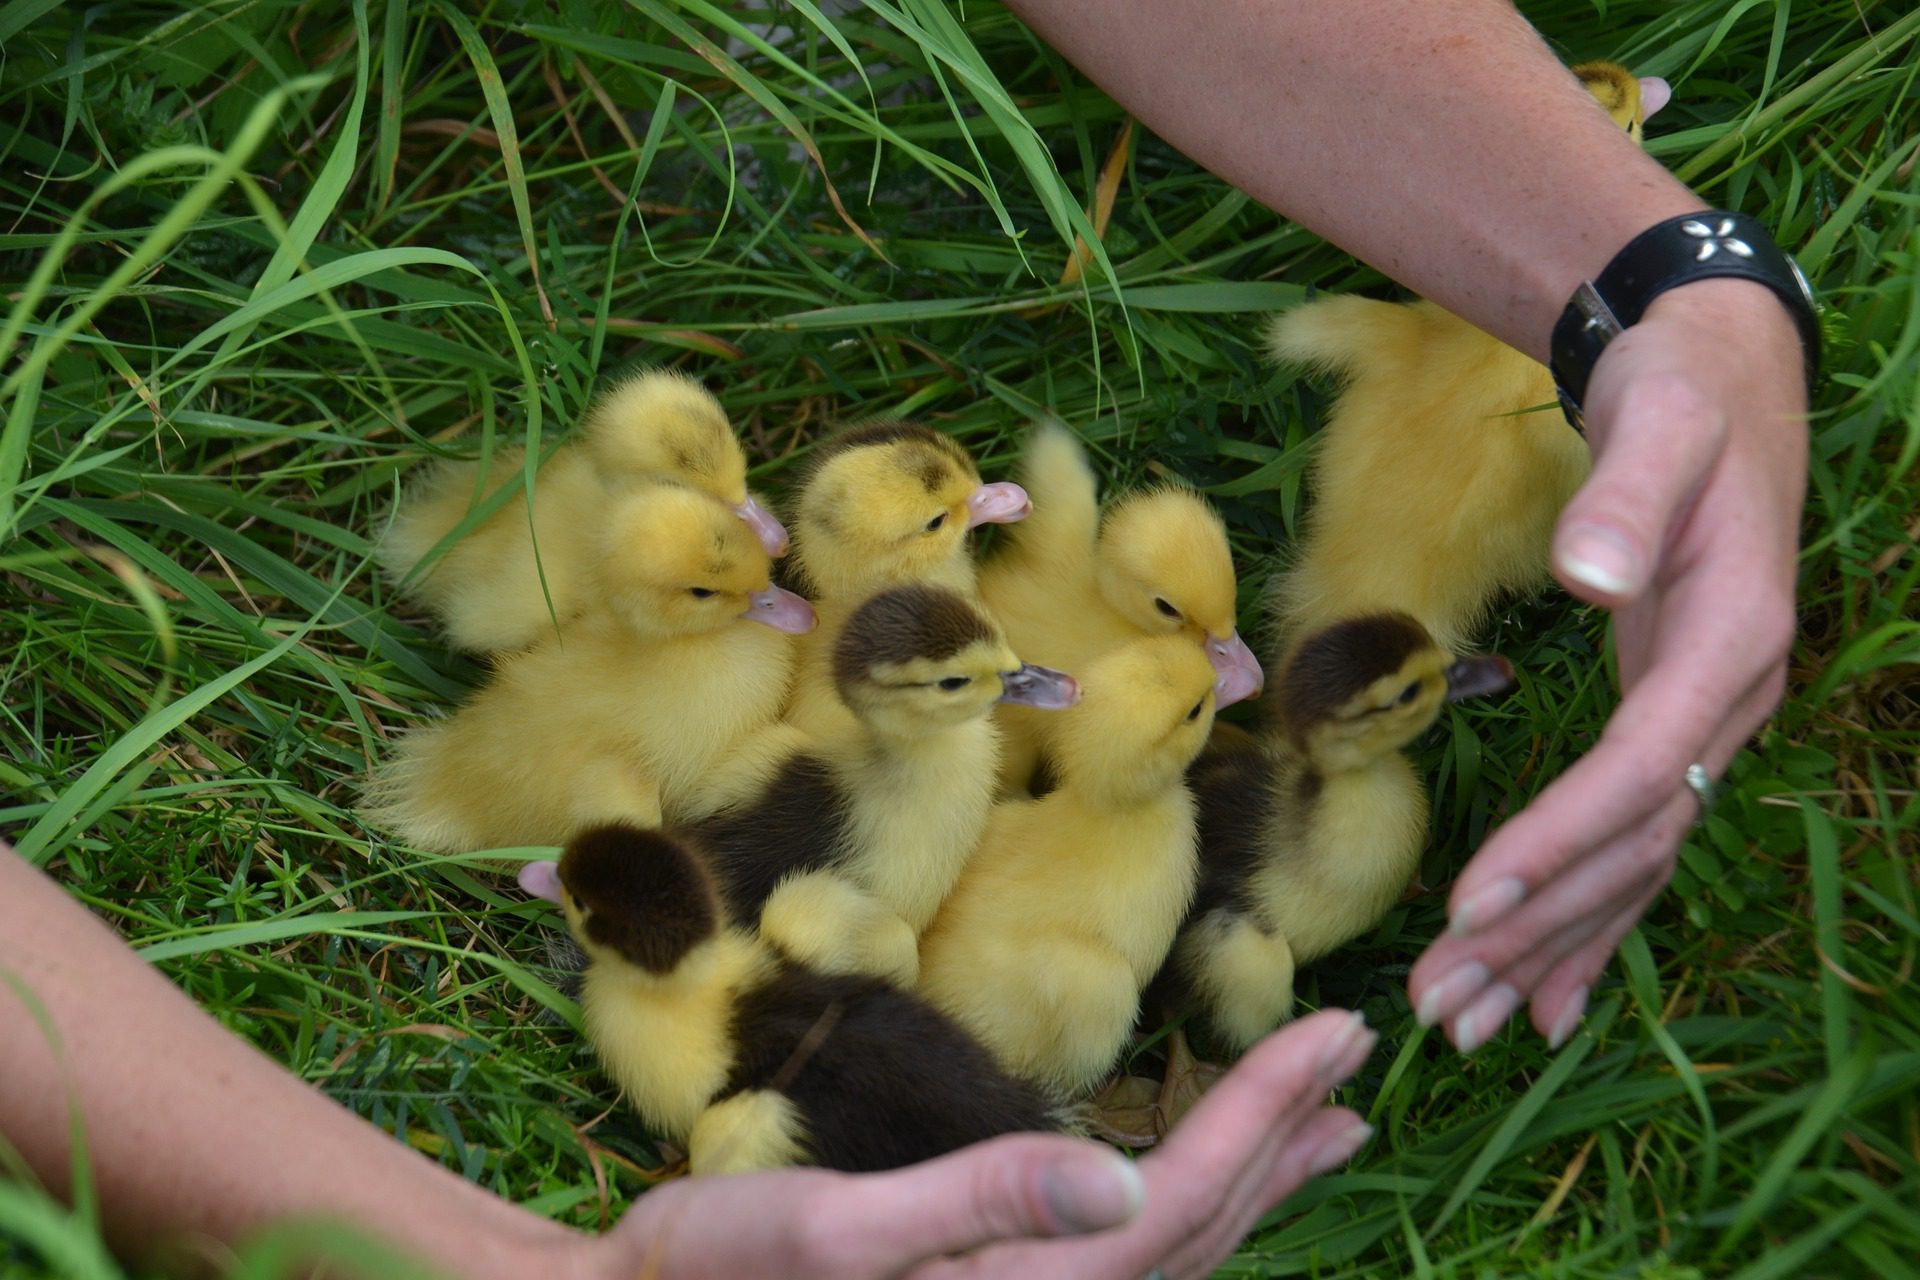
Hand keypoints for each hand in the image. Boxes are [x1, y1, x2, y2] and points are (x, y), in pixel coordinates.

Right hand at [580, 1009, 1375, 1279]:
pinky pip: (1132, 1259)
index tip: (1338, 1031)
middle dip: (1285, 1134)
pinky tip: (1192, 1181)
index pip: (1185, 1197)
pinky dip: (1190, 1206)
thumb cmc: (723, 1271)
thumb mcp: (838, 1229)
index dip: (1268, 1109)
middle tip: (1358, 1055)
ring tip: (1322, 1124)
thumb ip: (981, 1205)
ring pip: (1180, 1250)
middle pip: (1205, 1227)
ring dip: (1254, 1175)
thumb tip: (1122, 1187)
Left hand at [1409, 277, 1807, 1051]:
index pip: (1642, 766)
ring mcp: (1710, 719)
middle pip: (1635, 840)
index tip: (1471, 903)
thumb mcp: (1658, 418)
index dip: (1561, 839)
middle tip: (1444, 1001)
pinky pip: (1640, 840)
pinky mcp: (1677, 722)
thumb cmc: (1681, 394)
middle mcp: (1731, 697)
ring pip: (1636, 859)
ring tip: (1470, 1020)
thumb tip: (1592, 574)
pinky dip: (1594, 919)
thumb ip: (1629, 490)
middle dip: (1538, 925)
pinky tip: (1549, 992)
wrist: (1719, 375)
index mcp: (1731, 636)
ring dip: (1554, 944)